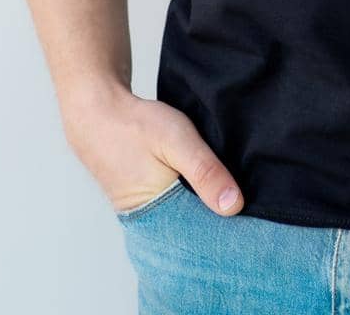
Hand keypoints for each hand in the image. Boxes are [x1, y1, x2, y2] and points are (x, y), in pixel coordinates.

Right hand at [61, 82, 243, 216]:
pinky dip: (191, 196)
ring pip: (184, 216)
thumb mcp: (178, 142)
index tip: (251, 221)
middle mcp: (149, 222)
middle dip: (216, 220)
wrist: (98, 112)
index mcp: (156, 218)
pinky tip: (209, 185)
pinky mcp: (146, 197)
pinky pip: (175, 204)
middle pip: (192, 230)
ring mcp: (146, 211)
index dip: (223, 229)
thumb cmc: (136, 126)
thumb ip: (205, 172)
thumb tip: (234, 206)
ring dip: (204, 206)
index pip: (198, 237)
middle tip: (246, 207)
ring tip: (230, 194)